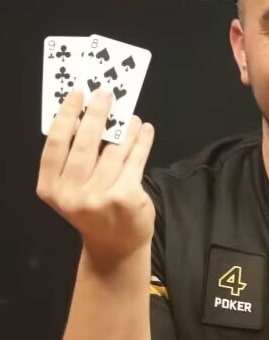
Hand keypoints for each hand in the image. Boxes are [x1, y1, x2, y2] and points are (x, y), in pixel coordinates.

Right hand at [36, 89, 155, 267]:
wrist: (116, 246)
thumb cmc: (95, 210)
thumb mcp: (74, 189)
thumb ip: (76, 160)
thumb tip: (91, 116)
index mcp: (51, 188)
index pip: (55, 144)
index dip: (66, 116)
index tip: (77, 94)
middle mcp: (72, 194)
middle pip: (85, 143)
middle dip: (97, 114)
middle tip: (105, 93)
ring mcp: (99, 197)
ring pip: (114, 151)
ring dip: (126, 129)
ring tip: (131, 116)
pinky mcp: (125, 198)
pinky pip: (135, 161)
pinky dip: (141, 142)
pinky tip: (145, 130)